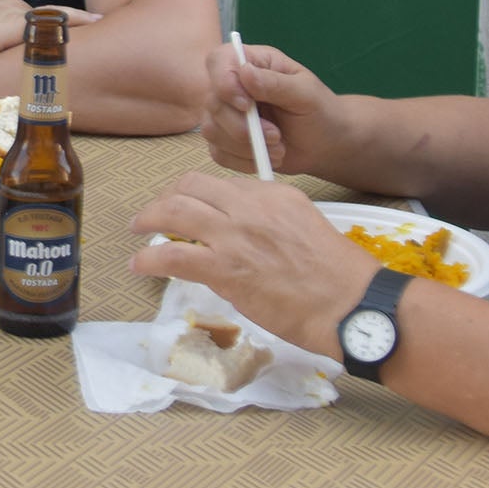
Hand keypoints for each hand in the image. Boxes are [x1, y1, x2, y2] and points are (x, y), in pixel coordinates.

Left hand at [128, 172, 376, 357]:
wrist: (349, 303)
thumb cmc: (337, 277)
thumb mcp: (306, 227)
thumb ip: (272, 222)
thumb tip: (244, 235)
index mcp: (273, 194)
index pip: (222, 184)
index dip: (198, 194)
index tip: (188, 206)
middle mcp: (250, 206)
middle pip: (191, 186)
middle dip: (166, 196)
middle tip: (155, 213)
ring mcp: (235, 235)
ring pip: (174, 211)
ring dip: (148, 218)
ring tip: (138, 229)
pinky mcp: (224, 268)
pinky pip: (172, 254)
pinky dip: (149, 258)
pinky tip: (140, 265)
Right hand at [202, 41, 336, 177]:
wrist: (324, 146)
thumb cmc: (319, 112)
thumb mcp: (305, 94)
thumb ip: (275, 83)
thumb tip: (245, 72)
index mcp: (253, 63)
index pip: (219, 61)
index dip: (224, 82)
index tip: (246, 105)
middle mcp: (234, 86)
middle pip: (213, 102)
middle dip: (242, 127)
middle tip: (277, 136)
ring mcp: (226, 114)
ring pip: (211, 130)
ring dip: (245, 147)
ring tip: (278, 149)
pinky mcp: (225, 141)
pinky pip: (218, 153)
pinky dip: (242, 161)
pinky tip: (266, 158)